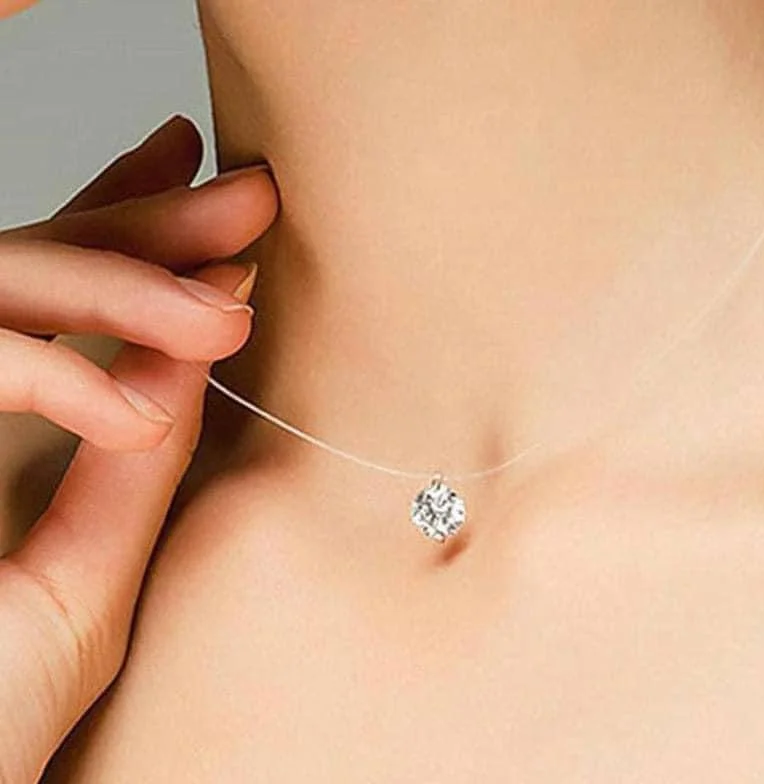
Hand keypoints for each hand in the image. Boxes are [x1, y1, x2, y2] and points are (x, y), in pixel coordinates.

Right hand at [0, 115, 278, 781]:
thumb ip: (131, 472)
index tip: (214, 188)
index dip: (132, 224)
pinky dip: (44, 371)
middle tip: (251, 198)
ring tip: (225, 314)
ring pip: (0, 283)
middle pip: (40, 263)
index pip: (62, 291)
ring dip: (119, 285)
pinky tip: (132, 405)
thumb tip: (192, 364)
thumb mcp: (85, 579)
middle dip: (150, 223)